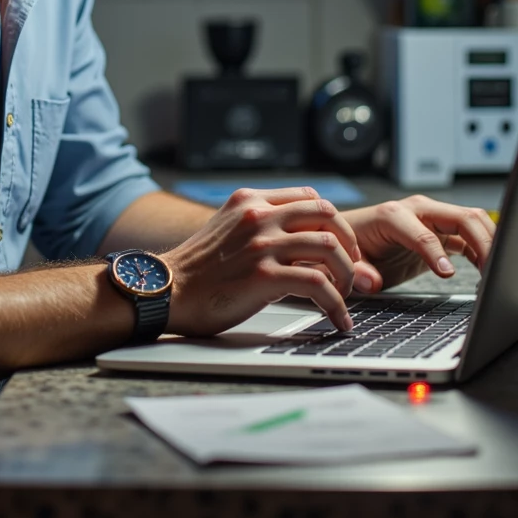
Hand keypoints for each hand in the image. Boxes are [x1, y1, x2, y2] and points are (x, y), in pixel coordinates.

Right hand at [164, 187, 361, 335]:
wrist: (166, 292)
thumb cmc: (197, 270)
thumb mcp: (229, 232)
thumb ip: (263, 230)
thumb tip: (306, 247)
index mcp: (249, 200)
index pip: (309, 198)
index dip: (332, 222)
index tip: (340, 245)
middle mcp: (258, 215)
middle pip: (327, 216)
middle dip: (349, 244)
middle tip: (352, 270)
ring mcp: (261, 244)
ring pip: (329, 248)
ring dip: (347, 276)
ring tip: (345, 296)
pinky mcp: (263, 276)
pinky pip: (318, 285)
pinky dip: (337, 305)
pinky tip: (339, 320)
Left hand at [340, 194, 496, 291]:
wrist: (351, 235)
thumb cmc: (350, 247)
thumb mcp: (349, 262)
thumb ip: (359, 271)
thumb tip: (372, 282)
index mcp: (393, 216)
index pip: (423, 234)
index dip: (437, 254)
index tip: (448, 275)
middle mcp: (417, 210)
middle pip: (462, 218)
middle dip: (482, 242)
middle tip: (494, 271)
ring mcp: (433, 218)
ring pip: (473, 221)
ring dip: (491, 243)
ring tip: (498, 271)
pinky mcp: (442, 231)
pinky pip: (470, 236)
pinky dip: (484, 251)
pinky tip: (489, 270)